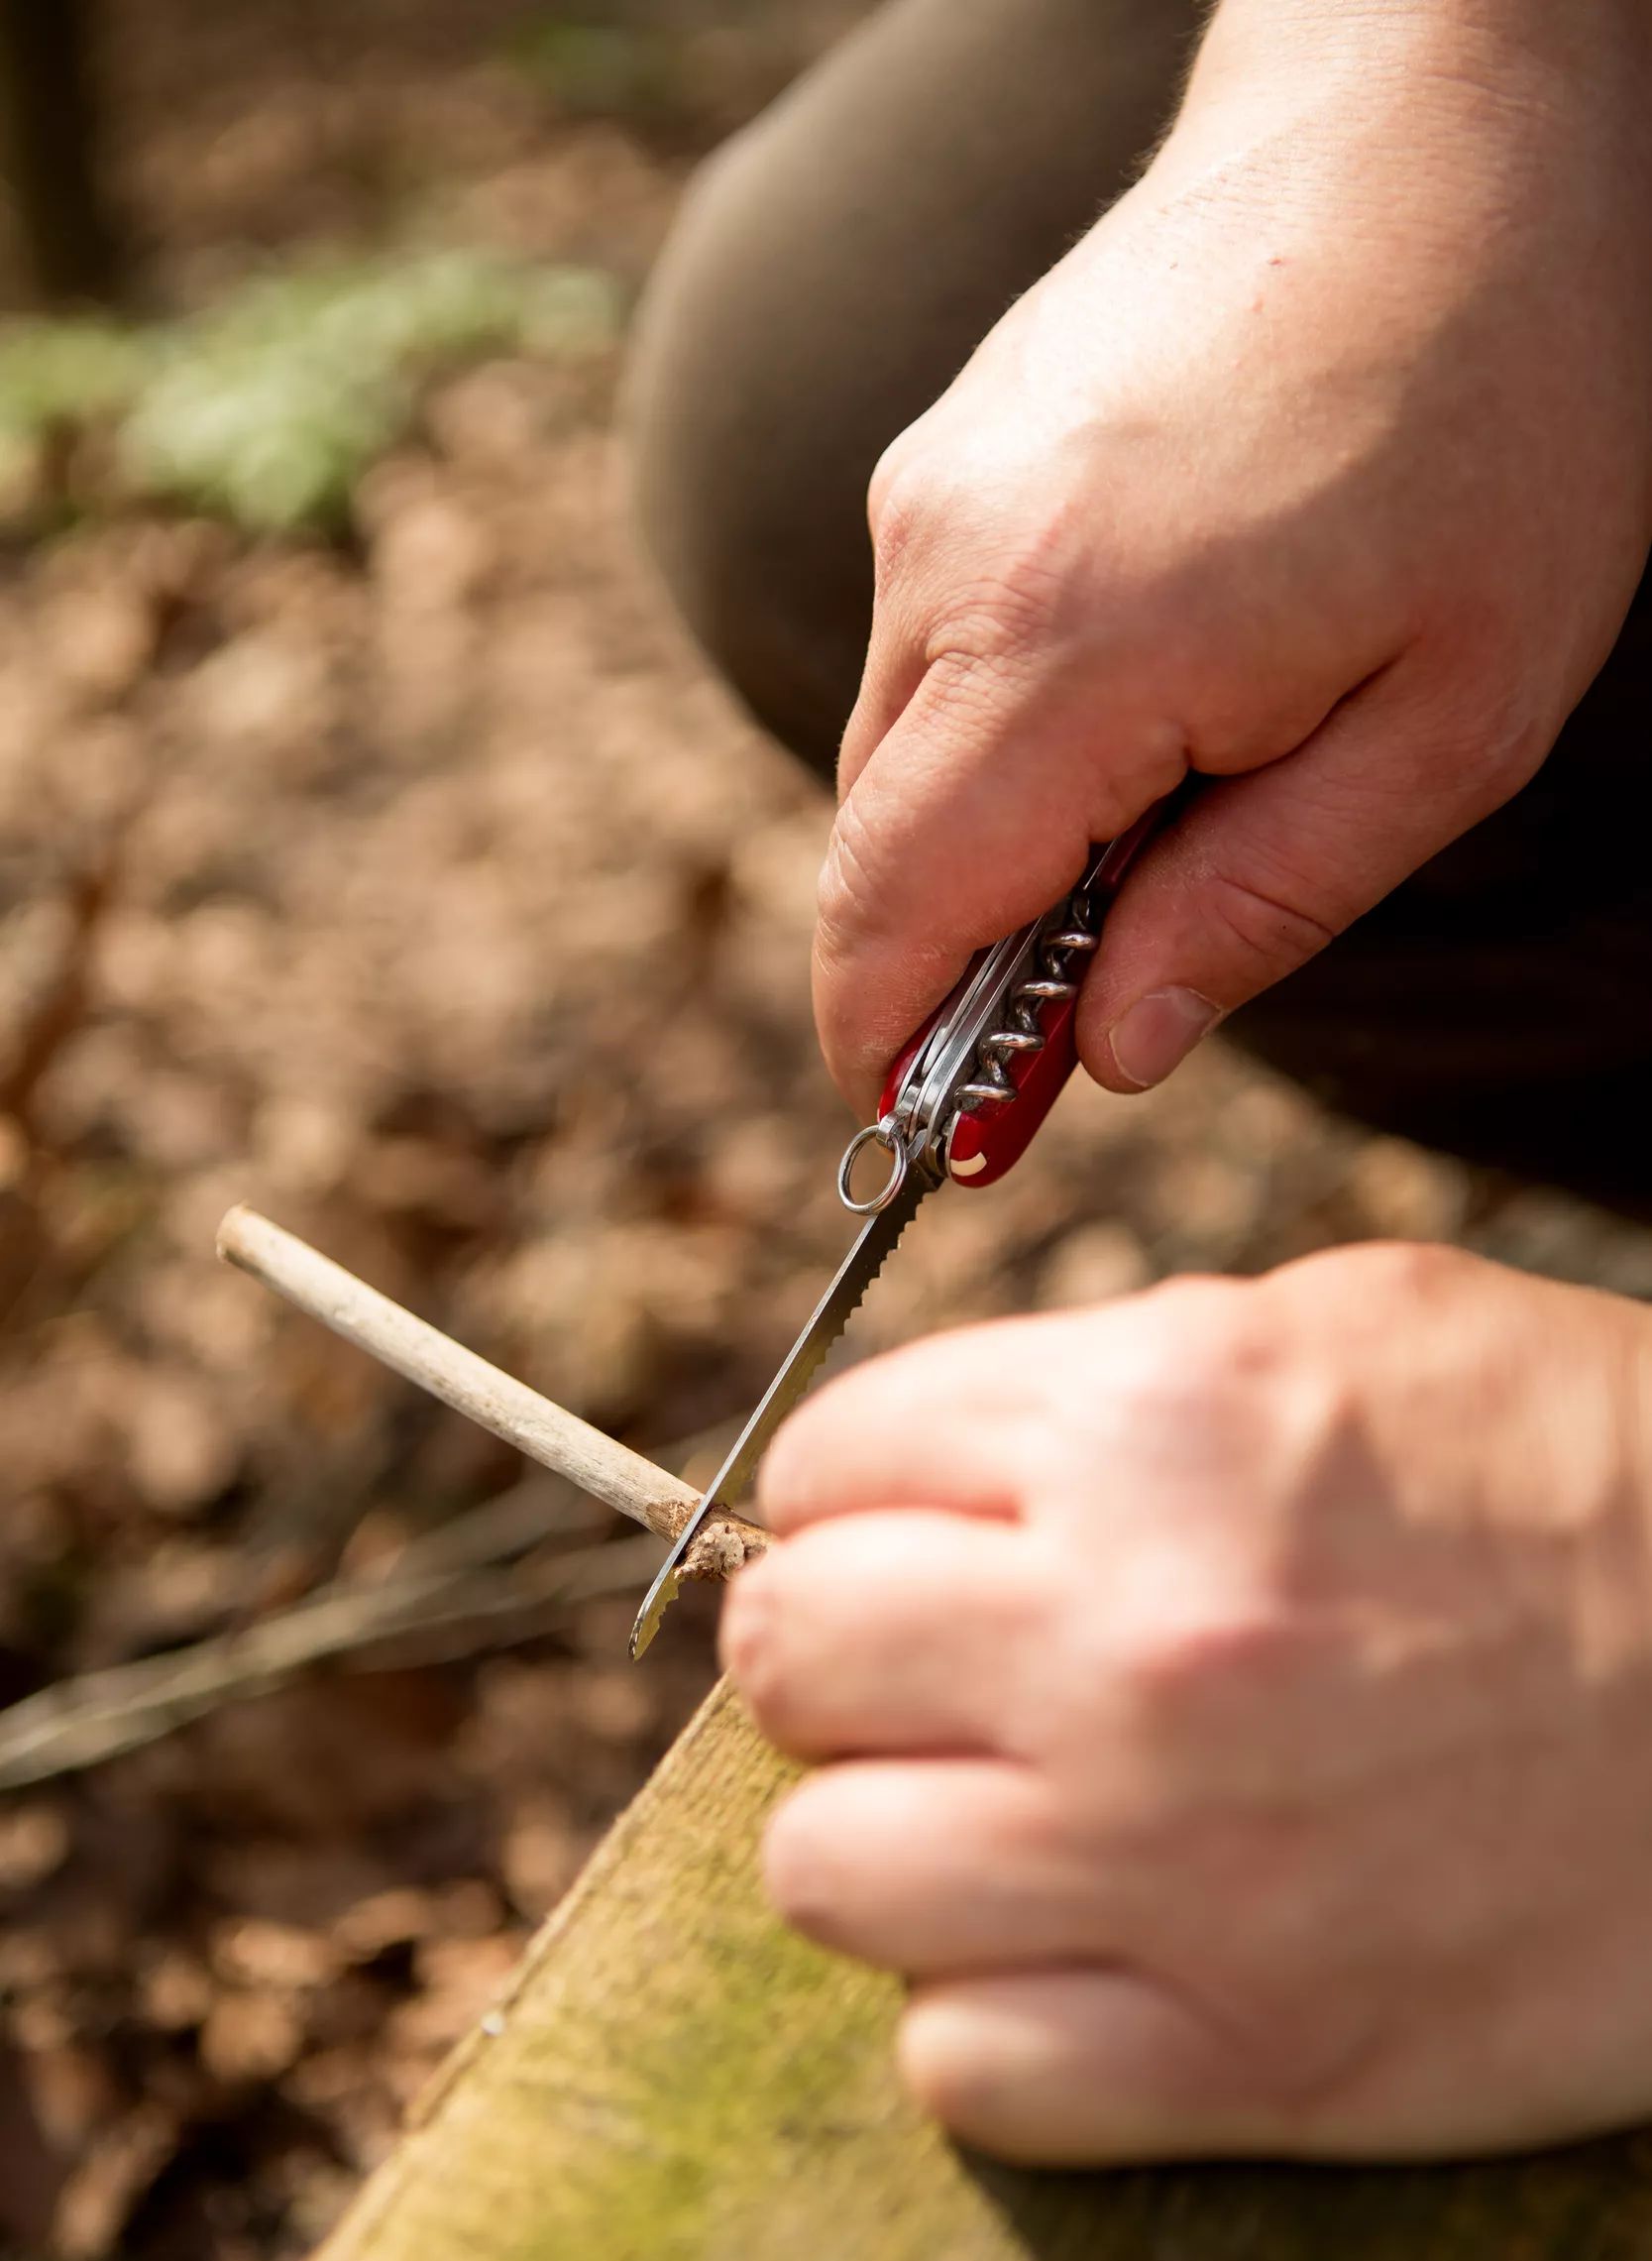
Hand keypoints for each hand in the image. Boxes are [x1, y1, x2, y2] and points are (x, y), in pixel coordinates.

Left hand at [720, 1246, 1651, 2164]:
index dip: (855, 1500)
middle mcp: (1136, 1646)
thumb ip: (1103, 1381)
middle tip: (939, 1672)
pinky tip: (1084, 1947)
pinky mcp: (1255, 2059)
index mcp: (1154, 1428)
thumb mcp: (1350, 1331)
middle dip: (845, 1657)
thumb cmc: (1591, 1485)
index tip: (902, 1536)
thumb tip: (914, 1465)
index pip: (823, 1466)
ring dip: (895, 1835)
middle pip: (791, 1662)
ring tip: (1004, 1810)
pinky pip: (964, 2067)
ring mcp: (1181, 1869)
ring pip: (826, 1872)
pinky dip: (994, 2013)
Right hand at [816, 0, 1651, 1114]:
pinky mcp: (948, 456)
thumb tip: (1108, 1056)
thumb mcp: (1449, 719)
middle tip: (1073, 1036)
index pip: (894, 913)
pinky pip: (934, 653)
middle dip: (947, 972)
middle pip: (877, 848)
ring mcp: (931, 494)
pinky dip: (1004, 734)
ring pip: (899, 753)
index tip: (932, 1149)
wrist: (1440, 104)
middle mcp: (949, 566)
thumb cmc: (1496, 400)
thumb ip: (1260, 908)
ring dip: (991, 844)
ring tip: (1169, 827)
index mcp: (1067, 650)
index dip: (893, 1054)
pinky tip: (1148, 703)